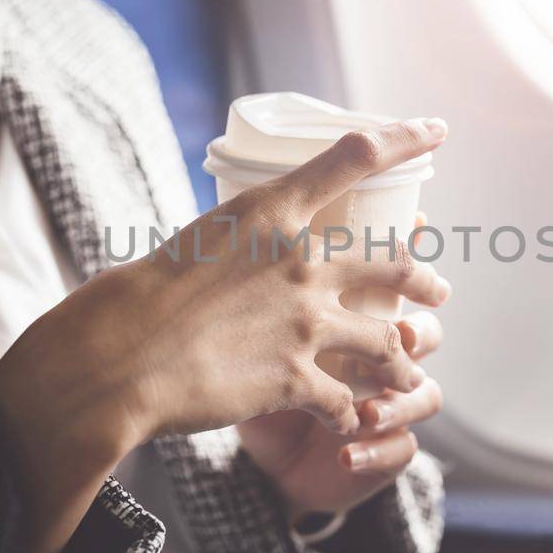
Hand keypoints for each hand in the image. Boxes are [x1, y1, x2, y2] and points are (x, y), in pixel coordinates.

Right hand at [0, 120, 449, 552]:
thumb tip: (260, 245)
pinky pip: (346, 402)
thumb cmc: (141, 295)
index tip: (436, 130)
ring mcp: (304, 322)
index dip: (406, 138)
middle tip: (436, 290)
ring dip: (404, 360)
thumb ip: (246, 240)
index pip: (357, 155)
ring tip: (410, 372)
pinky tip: (350, 422)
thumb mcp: (199, 238)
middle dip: (424, 278)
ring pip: (388, 340)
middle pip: (394, 261)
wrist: (117, 358)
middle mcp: (300, 261)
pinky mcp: (295, 379)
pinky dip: (351, 415)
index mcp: (271, 212)